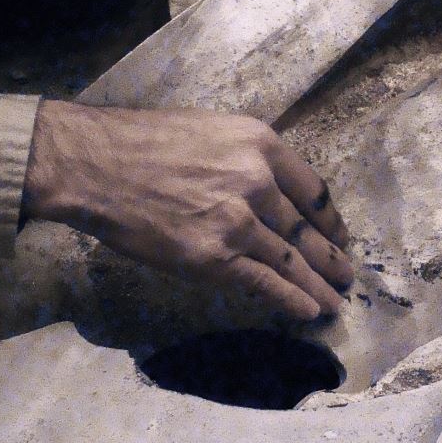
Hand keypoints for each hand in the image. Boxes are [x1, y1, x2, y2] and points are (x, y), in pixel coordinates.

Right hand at [22, 101, 352, 320]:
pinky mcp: (216, 258)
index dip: (329, 219)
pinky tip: (309, 311)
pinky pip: (265, 283)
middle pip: (307, 229)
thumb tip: (264, 188)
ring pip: (292, 261)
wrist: (95, 166)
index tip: (336, 234)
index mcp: (261, 145)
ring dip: (318, 285)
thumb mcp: (210, 131)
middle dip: (330, 257)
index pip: (313, 189)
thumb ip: (243, 159)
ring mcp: (239, 222)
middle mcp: (259, 182)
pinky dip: (291, 300)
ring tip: (335, 300)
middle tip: (346, 274)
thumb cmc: (140, 144)